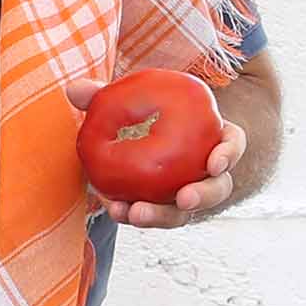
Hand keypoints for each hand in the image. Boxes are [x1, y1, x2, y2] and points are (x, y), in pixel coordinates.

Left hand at [63, 76, 245, 228]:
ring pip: (183, 212)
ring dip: (161, 216)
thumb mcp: (126, 101)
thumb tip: (73, 89)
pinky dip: (133, 214)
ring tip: (137, 214)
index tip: (215, 163)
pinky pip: (152, 215)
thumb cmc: (139, 113)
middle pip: (216, 189)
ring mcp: (184, 193)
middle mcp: (203, 170)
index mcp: (209, 136)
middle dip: (202, 196)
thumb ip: (104, 96)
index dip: (228, 154)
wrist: (133, 140)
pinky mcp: (161, 209)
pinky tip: (115, 210)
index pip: (232, 145)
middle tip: (184, 198)